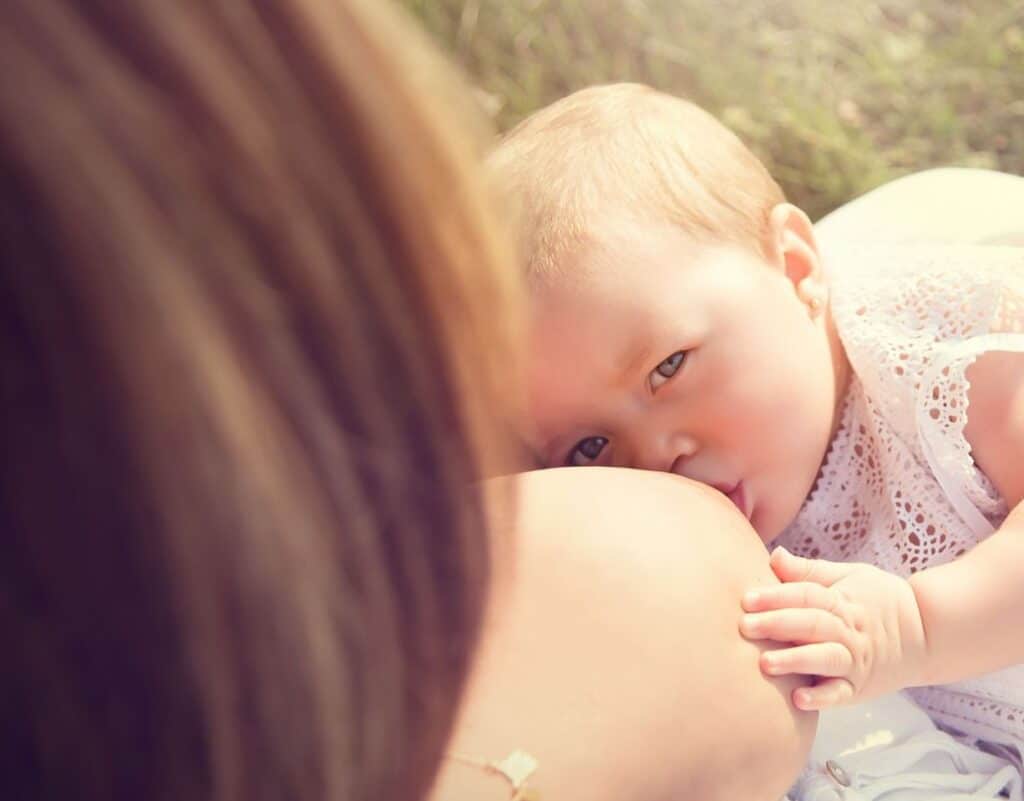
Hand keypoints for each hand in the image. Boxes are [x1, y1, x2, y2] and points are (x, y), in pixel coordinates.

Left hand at [739, 547, 930, 710]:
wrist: (928, 634)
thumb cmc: (879, 600)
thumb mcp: (848, 576)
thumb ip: (808, 571)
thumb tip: (773, 555)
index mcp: (842, 601)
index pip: (806, 596)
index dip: (776, 596)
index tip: (746, 598)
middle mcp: (848, 631)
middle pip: (812, 625)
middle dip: (777, 624)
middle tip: (745, 626)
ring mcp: (855, 661)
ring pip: (824, 659)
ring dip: (795, 661)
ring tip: (765, 663)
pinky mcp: (860, 688)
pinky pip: (840, 694)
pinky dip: (821, 698)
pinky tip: (797, 699)